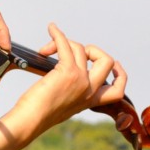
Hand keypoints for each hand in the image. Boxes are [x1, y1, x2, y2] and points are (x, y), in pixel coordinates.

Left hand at [0, 23, 126, 149]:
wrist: (30, 121)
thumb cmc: (37, 115)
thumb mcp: (61, 106)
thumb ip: (70, 93)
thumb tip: (62, 72)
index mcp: (90, 101)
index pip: (118, 89)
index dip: (120, 74)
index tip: (113, 64)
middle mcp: (89, 90)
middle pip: (108, 61)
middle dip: (93, 50)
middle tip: (73, 51)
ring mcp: (81, 80)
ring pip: (82, 49)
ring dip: (65, 42)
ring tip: (46, 49)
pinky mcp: (67, 72)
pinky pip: (66, 44)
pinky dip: (58, 34)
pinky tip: (51, 29)